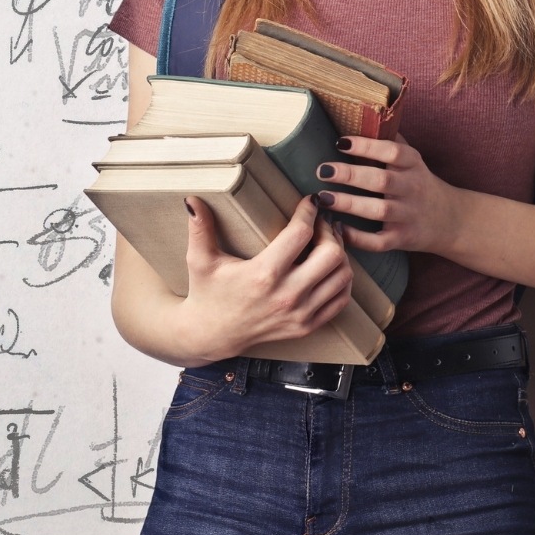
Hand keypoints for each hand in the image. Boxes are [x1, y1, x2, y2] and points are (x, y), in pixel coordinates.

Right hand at [179, 194, 352, 362]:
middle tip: (321, 221)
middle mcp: (287, 295)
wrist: (210, 336)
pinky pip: (341, 300)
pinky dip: (342, 280)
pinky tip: (330, 266)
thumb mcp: (200, 260)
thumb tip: (192, 199)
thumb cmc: (206, 293)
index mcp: (263, 274)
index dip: (309, 211)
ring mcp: (299, 314)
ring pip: (342, 276)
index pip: (301, 233)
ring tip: (327, 240)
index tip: (310, 200)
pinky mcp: (306, 326)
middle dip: (330, 231)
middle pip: (332, 254)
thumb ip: (199, 227)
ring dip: (340, 253)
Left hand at [315, 133, 456, 254]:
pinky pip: (379, 241)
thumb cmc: (420, 183)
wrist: (450, 220)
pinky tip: (338, 228)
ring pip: (378, 210)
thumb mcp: (413, 160)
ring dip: (348, 204)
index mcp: (413, 165)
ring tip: (322, 197)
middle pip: (381, 180)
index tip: (340, 142)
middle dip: (350, 174)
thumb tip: (365, 117)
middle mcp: (412, 188)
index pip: (392, 151)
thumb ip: (392, 141)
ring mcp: (408, 215)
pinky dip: (358, 238)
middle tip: (323, 170)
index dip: (366, 146)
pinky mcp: (403, 239)